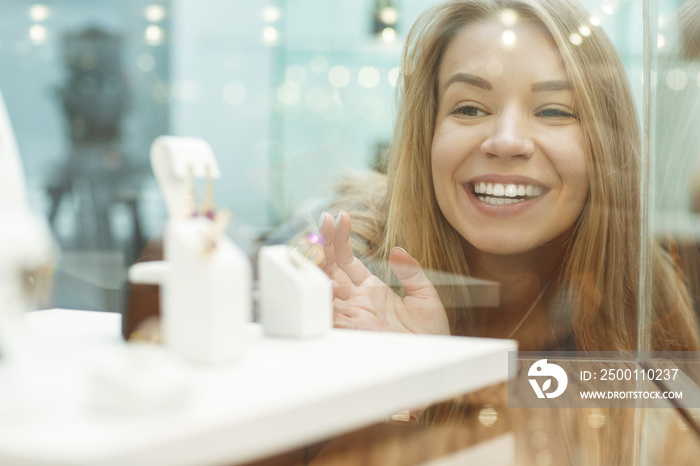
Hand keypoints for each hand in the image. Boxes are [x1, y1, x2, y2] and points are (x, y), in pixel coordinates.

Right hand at [317, 211, 449, 334]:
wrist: (435, 360)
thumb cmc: (431, 334)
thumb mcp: (426, 296)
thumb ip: (412, 272)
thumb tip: (398, 251)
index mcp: (372, 289)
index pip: (347, 259)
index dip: (339, 238)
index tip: (339, 217)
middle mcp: (357, 301)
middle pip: (331, 268)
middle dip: (324, 244)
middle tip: (324, 221)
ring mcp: (353, 315)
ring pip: (326, 287)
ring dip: (319, 266)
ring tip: (318, 244)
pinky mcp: (354, 331)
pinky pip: (331, 313)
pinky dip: (326, 297)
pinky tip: (327, 280)